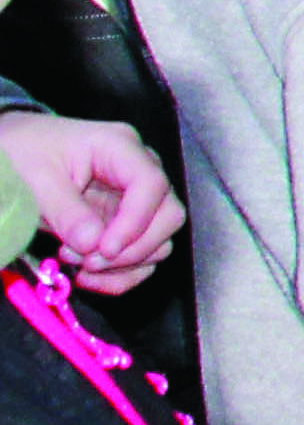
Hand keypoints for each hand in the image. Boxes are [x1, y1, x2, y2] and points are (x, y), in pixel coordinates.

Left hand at [0, 113, 183, 295]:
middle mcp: (138, 172)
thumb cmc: (22, 153)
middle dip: (133, 249)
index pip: (151, 184)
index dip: (135, 221)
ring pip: (159, 241)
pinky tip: (88, 276)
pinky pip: (140, 257)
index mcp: (119, 148)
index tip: (105, 250)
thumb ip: (66, 211)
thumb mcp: (36, 179)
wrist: (12, 156)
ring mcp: (133, 200)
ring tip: (79, 265)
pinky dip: (120, 275)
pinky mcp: (123, 224)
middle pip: (168, 215)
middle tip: (90, 262)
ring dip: (124, 265)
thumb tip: (92, 244)